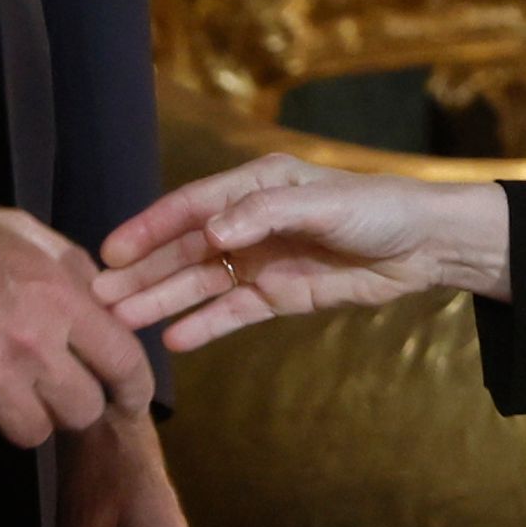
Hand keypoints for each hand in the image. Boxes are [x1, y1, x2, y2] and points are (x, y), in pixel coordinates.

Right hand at [0, 183, 148, 450]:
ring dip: (20, 414)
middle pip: (83, 412)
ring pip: (34, 432)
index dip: (135, 390)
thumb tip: (108, 302)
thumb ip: (71, 269)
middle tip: (45, 384)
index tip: (130, 401)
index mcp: (57, 298)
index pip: (124, 363)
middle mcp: (32, 346)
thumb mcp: (18, 232)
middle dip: (71, 402)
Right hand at [95, 156, 511, 350]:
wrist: (425, 246)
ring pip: (200, 283)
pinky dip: (204, 325)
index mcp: (254, 187)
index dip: (150, 228)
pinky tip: (173, 339)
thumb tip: (214, 231)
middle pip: (185, 249)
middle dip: (143, 272)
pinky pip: (232, 312)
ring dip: (162, 300)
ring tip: (122, 320)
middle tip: (100, 296)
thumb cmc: (378, 208)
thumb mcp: (324, 202)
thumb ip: (266, 213)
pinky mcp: (279, 295)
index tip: (112, 252)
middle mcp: (249, 223)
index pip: (191, 207)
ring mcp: (261, 261)